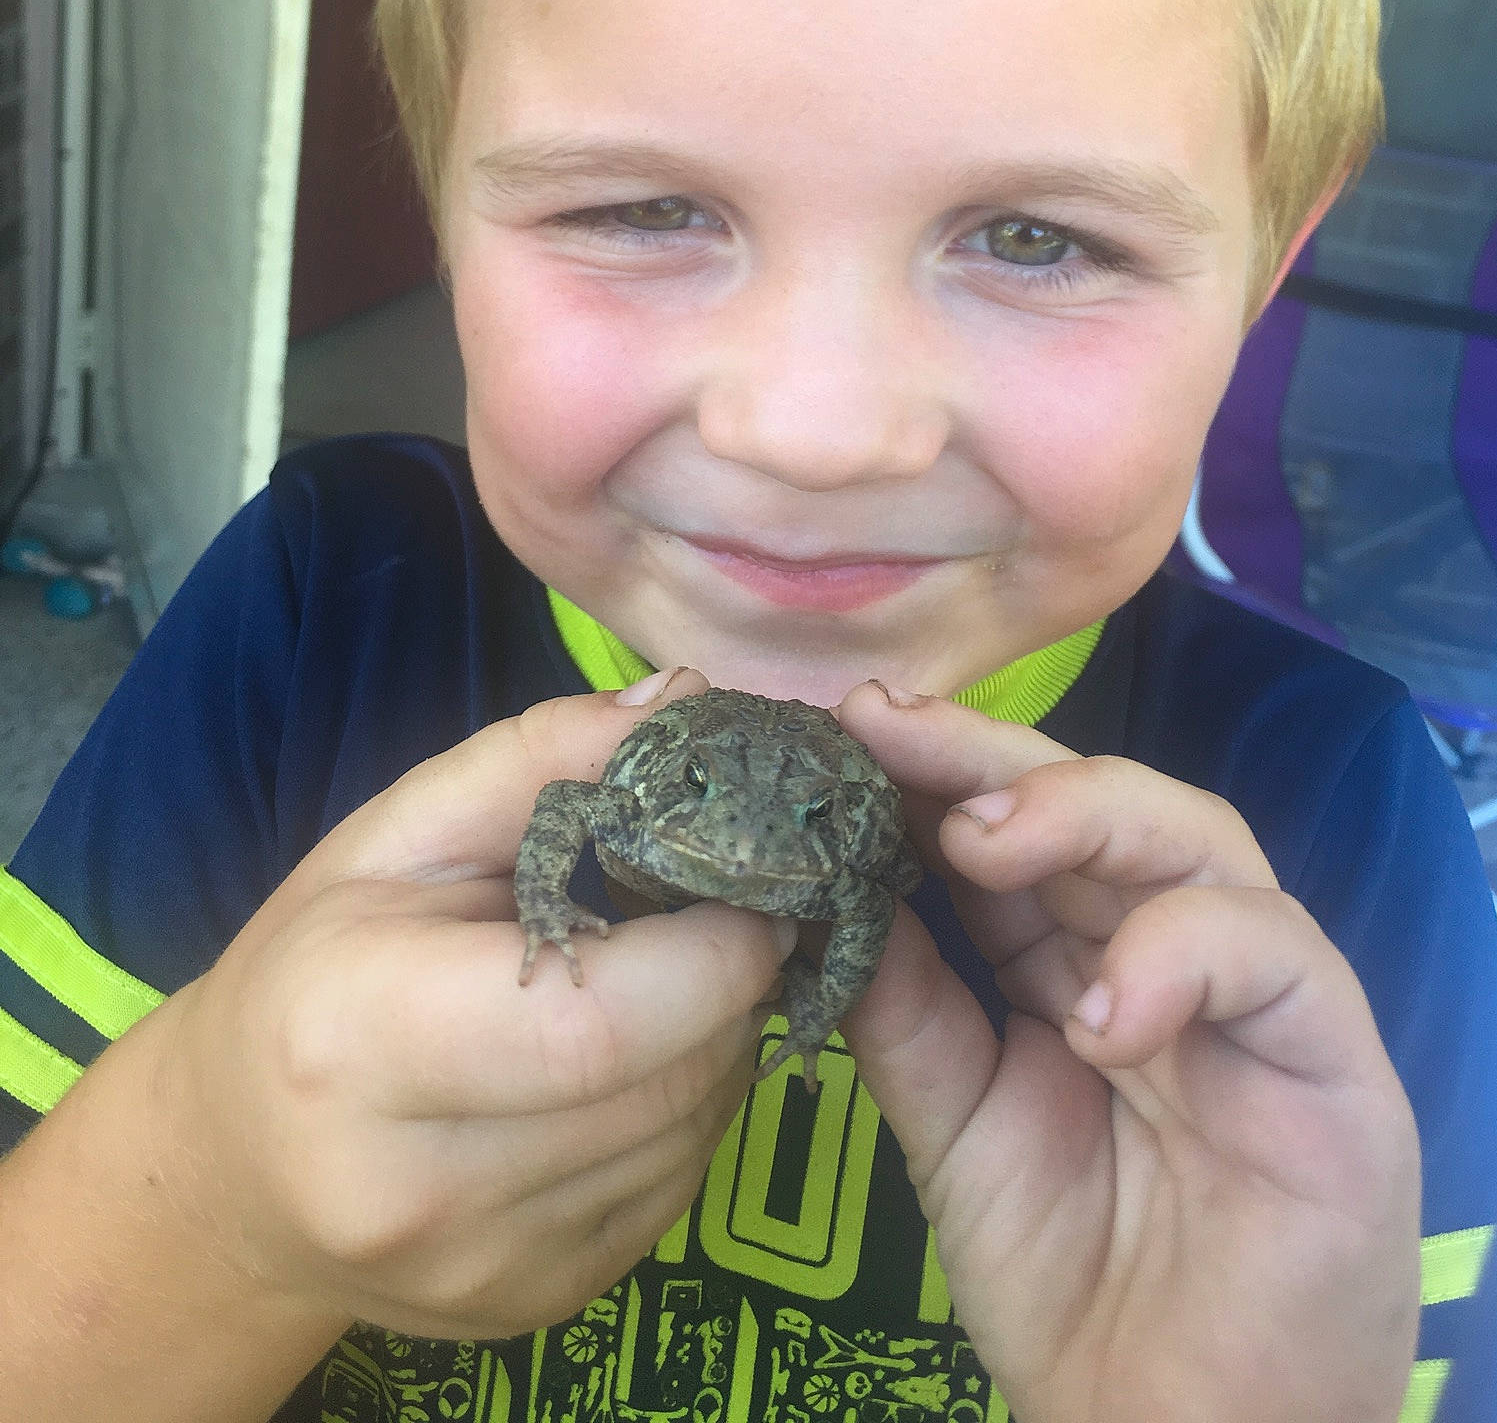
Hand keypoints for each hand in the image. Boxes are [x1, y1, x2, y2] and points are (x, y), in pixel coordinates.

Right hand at [150, 669, 789, 1339]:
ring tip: (659, 978)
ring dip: (717, 1042)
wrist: (239, 1171)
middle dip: (731, 982)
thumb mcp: (397, 832)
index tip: (746, 880)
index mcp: (362, 1040)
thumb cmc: (318, 967)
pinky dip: (687, 1106)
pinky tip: (631, 1061)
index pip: (599, 1024)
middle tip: (718, 910)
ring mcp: (484, 1268)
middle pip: (669, 1081)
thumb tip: (683, 701)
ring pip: (694, 1135)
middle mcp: (418, 1185)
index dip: (713, 948)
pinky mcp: (541, 1305)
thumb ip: (538, 756)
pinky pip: (679, 1186)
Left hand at [834, 684, 1421, 1422]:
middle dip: (994, 759)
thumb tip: (829, 883)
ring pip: (1199, 839)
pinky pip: (1278, 952)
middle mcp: (1172, 952)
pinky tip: (1100, 1015)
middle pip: (1102, 805)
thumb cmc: (1072, 1279)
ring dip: (1087, 816)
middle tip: (896, 730)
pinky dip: (1185, 955)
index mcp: (1081, 958)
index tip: (848, 724)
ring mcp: (1259, 995)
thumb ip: (907, 1007)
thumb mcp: (954, 1126)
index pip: (1018, 830)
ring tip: (980, 840)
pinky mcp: (1336, 1056)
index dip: (939, 770)